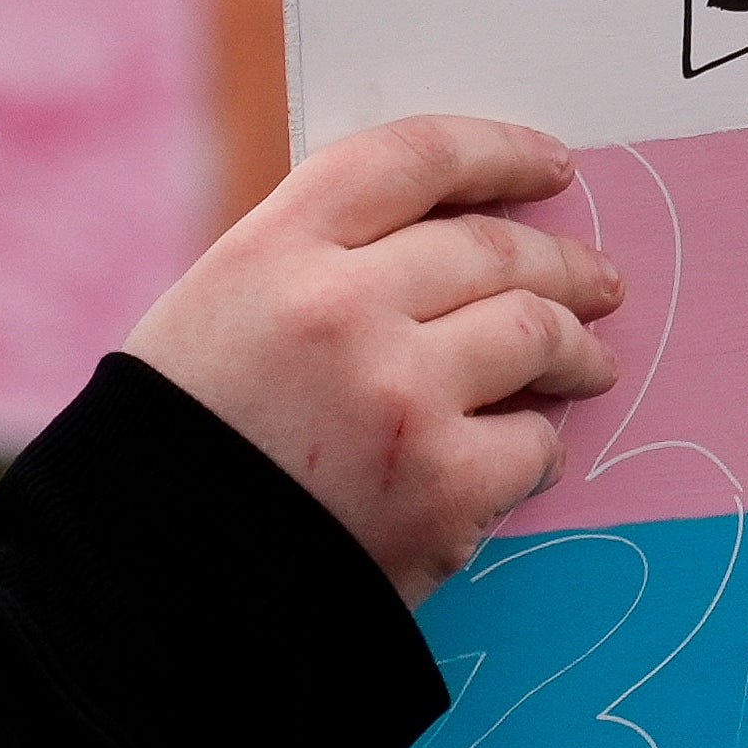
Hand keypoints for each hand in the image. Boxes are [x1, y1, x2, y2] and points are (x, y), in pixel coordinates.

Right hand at [124, 115, 621, 603]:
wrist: (149, 594)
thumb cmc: (179, 452)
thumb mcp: (216, 314)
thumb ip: (317, 267)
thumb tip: (447, 247)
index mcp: (275, 251)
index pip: (415, 159)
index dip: (499, 153)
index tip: (550, 166)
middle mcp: (342, 306)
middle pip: (492, 246)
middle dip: (562, 262)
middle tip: (598, 280)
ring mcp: (399, 395)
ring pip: (534, 331)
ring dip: (576, 345)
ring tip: (590, 361)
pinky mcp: (442, 486)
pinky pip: (534, 442)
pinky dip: (541, 446)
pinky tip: (532, 454)